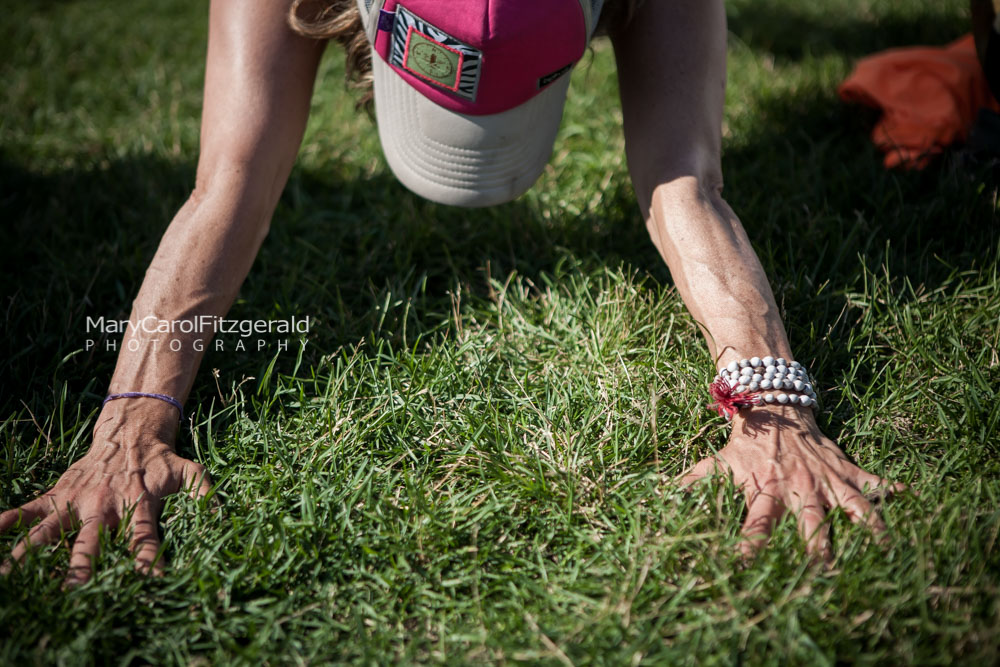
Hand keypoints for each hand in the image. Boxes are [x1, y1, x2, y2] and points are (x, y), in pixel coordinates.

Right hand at [0, 403, 211, 585]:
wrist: (130, 430)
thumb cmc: (160, 459)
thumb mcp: (188, 471)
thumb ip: (204, 491)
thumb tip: (222, 511)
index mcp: (137, 504)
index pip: (144, 537)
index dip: (148, 559)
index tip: (149, 582)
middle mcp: (104, 506)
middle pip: (90, 543)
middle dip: (81, 568)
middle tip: (71, 595)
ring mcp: (78, 501)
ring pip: (50, 532)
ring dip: (29, 555)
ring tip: (10, 577)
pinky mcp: (60, 494)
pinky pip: (30, 509)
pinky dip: (8, 520)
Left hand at [679, 405, 906, 562]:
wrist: (773, 404)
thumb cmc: (744, 443)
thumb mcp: (718, 462)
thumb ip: (691, 482)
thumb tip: (656, 496)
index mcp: (765, 491)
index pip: (755, 525)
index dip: (749, 546)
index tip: (745, 569)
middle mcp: (798, 489)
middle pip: (811, 525)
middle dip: (819, 550)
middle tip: (826, 577)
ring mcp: (825, 480)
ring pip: (852, 509)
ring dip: (869, 529)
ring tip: (885, 551)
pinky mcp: (844, 470)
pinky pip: (872, 482)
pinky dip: (890, 488)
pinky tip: (910, 494)